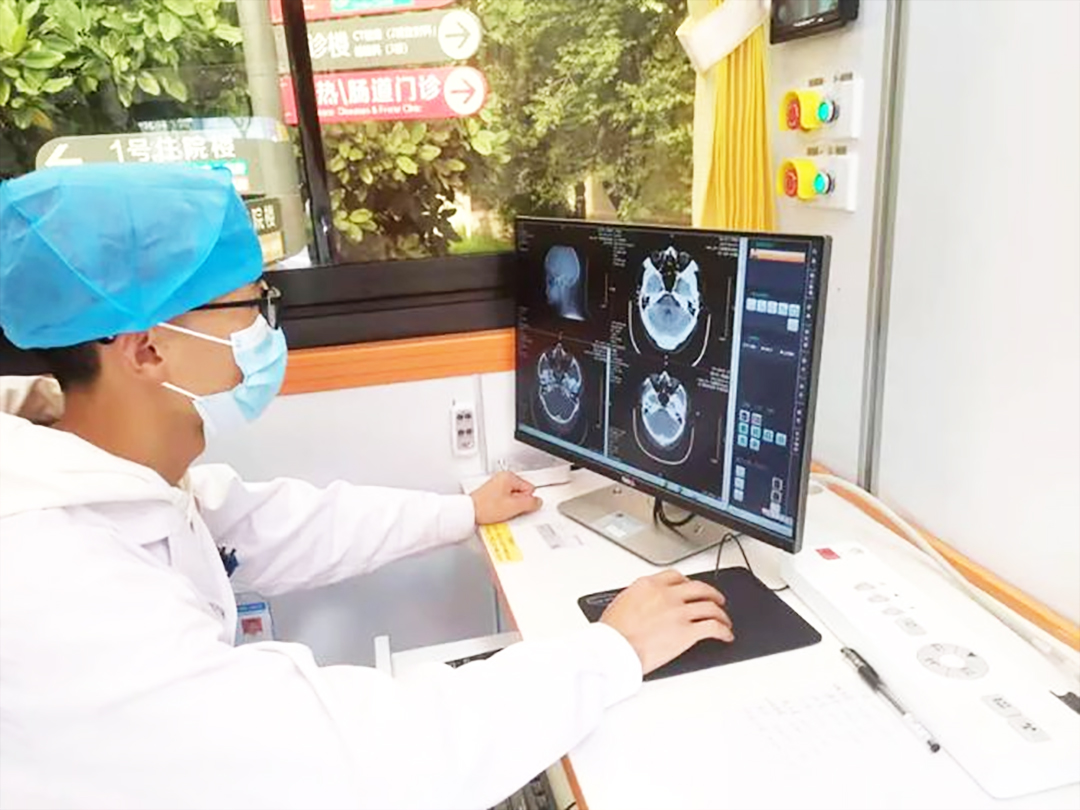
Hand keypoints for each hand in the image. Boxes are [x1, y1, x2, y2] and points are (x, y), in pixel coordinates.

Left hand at [470, 471, 542, 524]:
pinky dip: (502, 507)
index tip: (518, 507)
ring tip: (500, 511)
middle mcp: (502, 478)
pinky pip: (504, 500)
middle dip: (518, 503)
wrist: (468, 513)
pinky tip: (496, 512)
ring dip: (510, 506)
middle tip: (508, 509)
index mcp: (509, 477)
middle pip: (521, 492)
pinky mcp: (491, 494)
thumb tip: (538, 502)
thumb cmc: (486, 507)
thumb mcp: (514, 507)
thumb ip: (530, 503)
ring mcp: (496, 486)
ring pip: (513, 497)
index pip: (530, 489)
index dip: (526, 501)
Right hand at [599, 570, 733, 674]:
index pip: (676, 577)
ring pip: (710, 607)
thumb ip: (638, 597)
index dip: (688, 582)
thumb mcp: (621, 603)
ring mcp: (679, 613)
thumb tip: (643, 602)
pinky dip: (723, 630)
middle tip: (715, 599)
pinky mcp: (687, 632)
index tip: (690, 587)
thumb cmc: (612, 633)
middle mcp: (667, 595)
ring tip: (724, 619)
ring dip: (721, 613)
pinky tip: (725, 635)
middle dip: (711, 593)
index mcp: (649, 586)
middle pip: (699, 588)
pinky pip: (713, 628)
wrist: (614, 650)